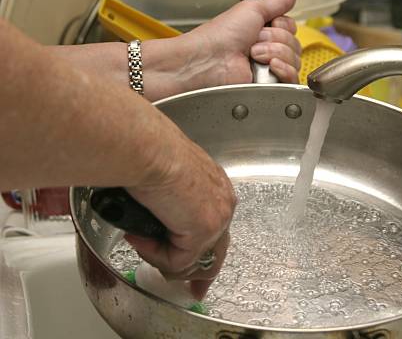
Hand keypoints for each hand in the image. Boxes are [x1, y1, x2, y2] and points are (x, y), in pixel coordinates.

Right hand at [123, 128, 235, 298]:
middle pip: (216, 251)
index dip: (205, 251)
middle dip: (201, 275)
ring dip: (160, 257)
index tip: (196, 271)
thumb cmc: (146, 153)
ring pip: (191, 261)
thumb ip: (166, 204)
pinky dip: (153, 254)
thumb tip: (149, 223)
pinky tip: (140, 236)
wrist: (146, 149)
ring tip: (139, 239)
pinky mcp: (203, 231)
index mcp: (215, 187)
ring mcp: (216, 219)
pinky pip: (176, 262)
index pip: (217, 228)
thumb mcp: (163, 180)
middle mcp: (222, 203)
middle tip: (192, 291)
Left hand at [172, 0, 300, 89]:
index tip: (268, 24)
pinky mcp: (272, 85)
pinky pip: (292, 77)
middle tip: (254, 41)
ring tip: (254, 55)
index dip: (282, 26)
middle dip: (275, 40)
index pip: (291, 27)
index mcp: (265, 30)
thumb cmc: (221, 35)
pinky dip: (282, 69)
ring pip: (294, 59)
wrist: (210, 60)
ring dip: (274, 53)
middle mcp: (269, 49)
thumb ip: (278, 0)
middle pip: (295, 43)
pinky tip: (268, 66)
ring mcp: (270, 68)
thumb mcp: (252, 9)